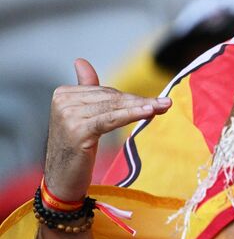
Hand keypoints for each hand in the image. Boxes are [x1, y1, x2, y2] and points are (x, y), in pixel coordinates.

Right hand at [43, 60, 170, 201]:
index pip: (105, 92)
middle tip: (165, 103)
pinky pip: (111, 119)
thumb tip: (81, 61)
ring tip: (163, 106)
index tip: (156, 100)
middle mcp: (63, 101)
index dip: (131, 98)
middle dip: (139, 102)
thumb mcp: (80, 115)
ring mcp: (68, 115)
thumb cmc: (75, 147)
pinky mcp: (78, 130)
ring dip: (141, 107)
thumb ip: (85, 89)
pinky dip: (131, 115)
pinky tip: (149, 112)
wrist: (62, 178)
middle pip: (110, 98)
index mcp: (63, 93)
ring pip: (113, 108)